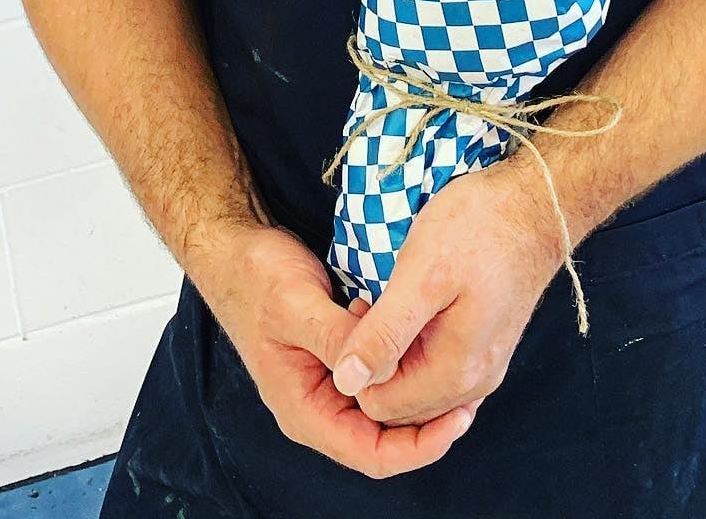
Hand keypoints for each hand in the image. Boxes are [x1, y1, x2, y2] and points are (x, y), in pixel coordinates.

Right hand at [189, 220, 476, 477]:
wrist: (236, 250)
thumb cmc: (256, 278)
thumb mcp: (298, 305)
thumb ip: (339, 339)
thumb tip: (381, 369)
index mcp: (304, 410)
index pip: (372, 455)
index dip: (420, 446)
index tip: (457, 419)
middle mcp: (318, 406)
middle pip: (385, 438)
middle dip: (428, 419)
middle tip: (468, 391)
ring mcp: (328, 384)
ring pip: (385, 406)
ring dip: (417, 389)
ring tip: (451, 360)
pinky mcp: (337, 359)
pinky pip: (379, 375)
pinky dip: (402, 361)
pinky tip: (419, 332)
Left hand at [329, 158, 565, 426]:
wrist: (534, 206)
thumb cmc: (476, 229)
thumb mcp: (420, 275)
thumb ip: (385, 333)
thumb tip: (345, 381)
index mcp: (454, 373)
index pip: (379, 404)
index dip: (355, 364)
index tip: (358, 313)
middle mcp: (474, 385)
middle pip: (400, 404)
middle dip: (374, 364)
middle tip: (369, 304)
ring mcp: (485, 370)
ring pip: (418, 390)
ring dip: (394, 357)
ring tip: (387, 302)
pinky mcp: (489, 351)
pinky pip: (439, 373)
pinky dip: (416, 352)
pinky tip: (412, 312)